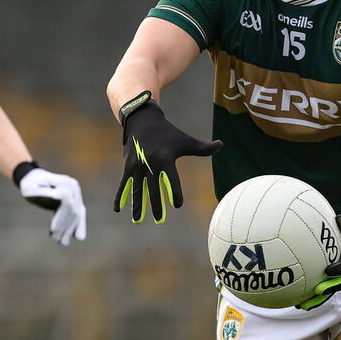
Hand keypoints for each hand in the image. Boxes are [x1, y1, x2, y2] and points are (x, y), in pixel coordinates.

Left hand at [14, 163, 86, 245]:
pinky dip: (78, 226)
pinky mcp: (76, 201)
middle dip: (65, 227)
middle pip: (74, 210)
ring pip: (77, 215)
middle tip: (56, 239)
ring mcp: (77, 194)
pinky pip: (79, 215)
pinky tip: (76, 237)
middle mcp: (74, 187)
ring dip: (70, 229)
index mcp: (64, 182)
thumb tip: (60, 196)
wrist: (34, 179)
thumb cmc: (30, 185)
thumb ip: (43, 192)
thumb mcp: (30, 188)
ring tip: (62, 242)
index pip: (67, 201)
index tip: (52, 229)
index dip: (61, 217)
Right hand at [113, 92, 221, 223]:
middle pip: (153, 189)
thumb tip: (222, 145)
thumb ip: (202, 148)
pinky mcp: (128, 165)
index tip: (177, 205)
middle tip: (159, 220)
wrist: (142, 119)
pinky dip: (120, 196)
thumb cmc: (167, 132)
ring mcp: (137, 165)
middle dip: (156, 206)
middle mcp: (150, 163)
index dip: (175, 194)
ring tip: (138, 220)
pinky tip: (118, 209)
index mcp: (166, 158)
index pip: (172, 181)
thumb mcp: (185, 140)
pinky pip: (124, 184)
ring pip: (137, 189)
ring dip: (137, 205)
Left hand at [296, 215, 340, 309]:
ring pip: (324, 292)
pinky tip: (290, 297)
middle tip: (313, 295)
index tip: (328, 270)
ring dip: (313, 300)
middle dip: (325, 294)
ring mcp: (335, 278)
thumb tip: (340, 218)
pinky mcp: (327, 279)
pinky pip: (315, 287)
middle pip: (335, 286)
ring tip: (298, 306)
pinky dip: (305, 293)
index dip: (339, 270)